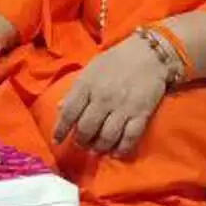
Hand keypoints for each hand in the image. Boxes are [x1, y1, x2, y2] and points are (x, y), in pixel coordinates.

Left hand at [53, 35, 169, 155]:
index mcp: (87, 84)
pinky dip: (121, 149)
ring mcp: (122, 107)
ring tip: (96, 149)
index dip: (61, 130)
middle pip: (86, 129)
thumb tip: (60, 108)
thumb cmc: (116, 59)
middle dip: (81, 140)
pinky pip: (129, 138)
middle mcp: (103, 98)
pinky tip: (116, 152)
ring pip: (106, 137)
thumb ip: (76, 89)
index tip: (57, 140)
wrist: (149, 53)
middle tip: (81, 143)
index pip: (69, 112)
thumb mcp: (91, 69)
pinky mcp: (141, 113)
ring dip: (99, 147)